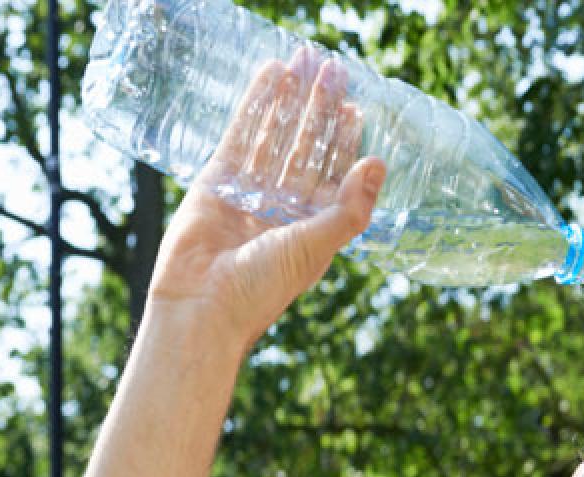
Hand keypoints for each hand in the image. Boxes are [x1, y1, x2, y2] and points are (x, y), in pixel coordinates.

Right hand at [147, 48, 385, 352]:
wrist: (203, 306)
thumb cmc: (265, 286)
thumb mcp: (318, 245)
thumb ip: (351, 206)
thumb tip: (379, 162)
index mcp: (313, 224)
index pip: (335, 171)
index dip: (345, 139)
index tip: (356, 106)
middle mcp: (284, 206)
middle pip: (307, 146)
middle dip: (319, 109)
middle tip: (332, 69)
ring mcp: (250, 192)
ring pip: (275, 136)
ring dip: (290, 101)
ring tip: (302, 62)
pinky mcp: (217, 182)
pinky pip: (240, 136)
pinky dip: (256, 106)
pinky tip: (270, 76)